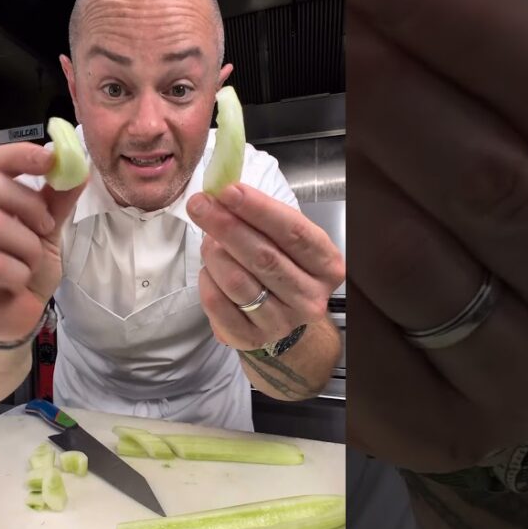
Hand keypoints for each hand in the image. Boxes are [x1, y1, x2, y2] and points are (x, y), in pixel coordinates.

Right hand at [0, 143, 86, 341]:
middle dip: (27, 203)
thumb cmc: (24, 271)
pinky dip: (19, 275)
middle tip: (45, 226)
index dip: (20, 154)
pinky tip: (16, 284)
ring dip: (27, 246)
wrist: (17, 316)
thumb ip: (57, 202)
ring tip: (29, 262)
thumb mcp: (47, 233)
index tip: (50, 160)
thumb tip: (79, 169)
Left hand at [187, 184, 344, 349]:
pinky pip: (219, 305)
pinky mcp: (251, 338)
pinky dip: (207, 280)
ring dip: (214, 254)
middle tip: (200, 205)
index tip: (228, 190)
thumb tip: (223, 191)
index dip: (259, 209)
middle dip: (227, 226)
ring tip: (207, 239)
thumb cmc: (284, 268)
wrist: (282, 320)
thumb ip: (262, 217)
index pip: (294, 233)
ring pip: (238, 282)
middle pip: (264, 257)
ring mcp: (281, 322)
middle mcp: (310, 297)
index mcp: (327, 266)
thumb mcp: (285, 241)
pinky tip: (208, 269)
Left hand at [346, 0, 527, 471]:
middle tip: (338, 28)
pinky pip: (358, 322)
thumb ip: (512, 76)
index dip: (476, 29)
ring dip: (350, 165)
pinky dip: (321, 253)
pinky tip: (303, 205)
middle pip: (492, 177)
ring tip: (323, 107)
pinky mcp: (439, 421)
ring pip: (412, 255)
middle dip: (394, 87)